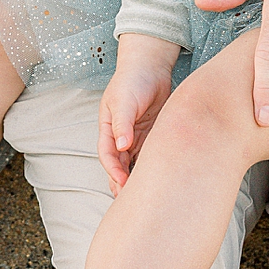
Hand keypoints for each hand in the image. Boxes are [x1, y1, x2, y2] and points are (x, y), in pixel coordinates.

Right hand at [97, 37, 179, 191]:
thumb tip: (121, 145)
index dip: (113, 171)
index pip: (107, 155)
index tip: (123, 183)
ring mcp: (136, 137)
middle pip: (119, 165)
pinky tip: (160, 179)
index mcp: (109, 128)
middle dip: (123, 182)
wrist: (151, 67)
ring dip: (138, 179)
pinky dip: (152, 168)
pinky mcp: (152, 136)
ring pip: (135, 164)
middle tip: (131, 200)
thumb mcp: (124, 100)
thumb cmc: (132, 80)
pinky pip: (151, 156)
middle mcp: (121, 136)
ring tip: (145, 196)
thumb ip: (123, 123)